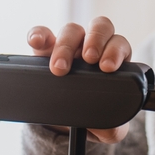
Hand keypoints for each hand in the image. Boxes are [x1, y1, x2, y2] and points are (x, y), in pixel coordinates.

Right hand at [27, 17, 131, 143]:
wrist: (67, 121)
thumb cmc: (92, 114)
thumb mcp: (107, 126)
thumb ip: (114, 127)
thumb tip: (111, 128)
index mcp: (112, 58)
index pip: (118, 43)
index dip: (115, 51)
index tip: (107, 67)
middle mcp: (92, 46)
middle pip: (99, 26)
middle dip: (95, 39)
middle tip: (89, 59)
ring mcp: (69, 45)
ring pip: (72, 30)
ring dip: (66, 45)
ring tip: (60, 68)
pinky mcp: (45, 50)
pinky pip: (42, 35)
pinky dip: (38, 34)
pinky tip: (36, 41)